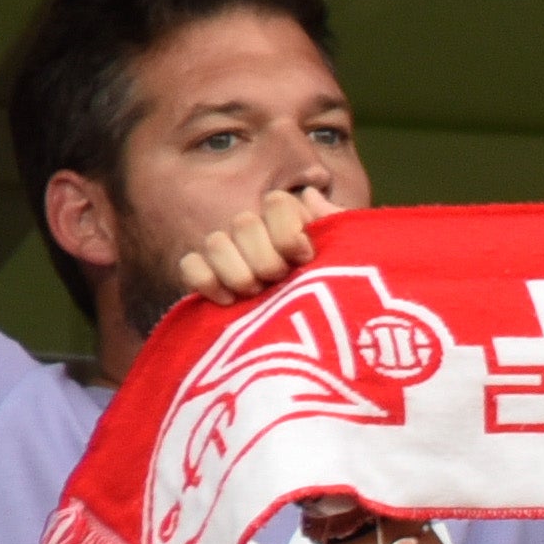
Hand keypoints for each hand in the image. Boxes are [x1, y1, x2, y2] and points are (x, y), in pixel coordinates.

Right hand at [173, 185, 340, 302]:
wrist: (323, 349)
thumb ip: (339, 225)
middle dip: (264, 258)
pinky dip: (205, 281)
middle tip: (279, 281)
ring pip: (215, 242)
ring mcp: (230, 259)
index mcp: (293, 226)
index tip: (304, 257)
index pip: (276, 203)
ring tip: (256, 295)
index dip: (287, 230)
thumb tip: (310, 195)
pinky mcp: (208, 283)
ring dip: (237, 272)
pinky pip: (189, 266)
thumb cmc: (342, 300)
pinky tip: (227, 301)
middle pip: (244, 223)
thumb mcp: (353, 263)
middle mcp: (259, 237)